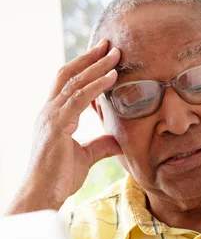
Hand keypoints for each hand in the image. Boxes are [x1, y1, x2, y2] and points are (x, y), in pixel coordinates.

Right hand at [6, 39, 121, 213]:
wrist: (43, 193)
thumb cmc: (59, 178)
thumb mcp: (85, 157)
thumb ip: (101, 146)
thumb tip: (118, 140)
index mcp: (53, 116)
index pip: (68, 83)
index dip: (85, 68)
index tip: (103, 56)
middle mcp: (49, 110)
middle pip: (68, 74)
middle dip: (89, 57)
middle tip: (109, 44)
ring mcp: (51, 116)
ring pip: (75, 82)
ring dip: (97, 66)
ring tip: (116, 54)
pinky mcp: (57, 124)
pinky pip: (79, 98)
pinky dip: (97, 85)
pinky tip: (112, 77)